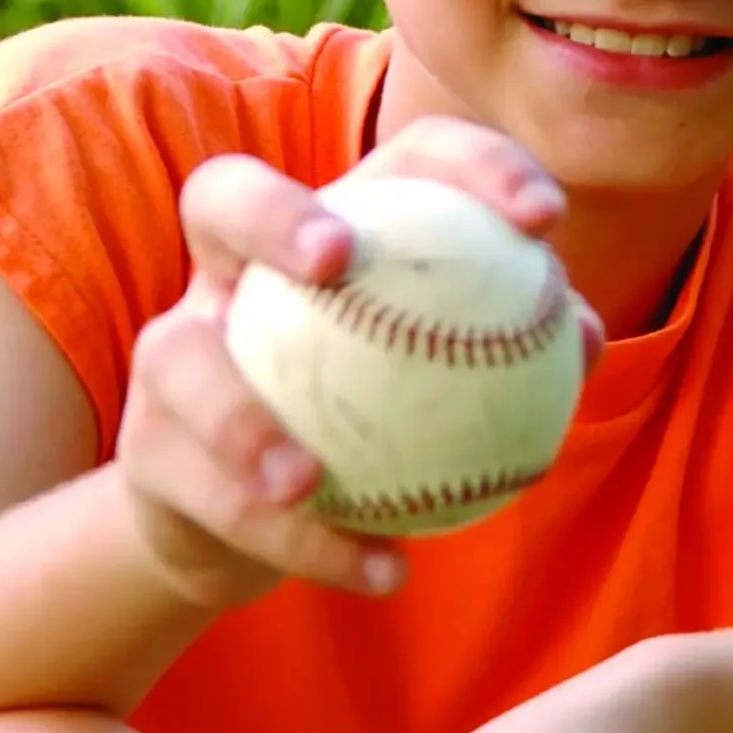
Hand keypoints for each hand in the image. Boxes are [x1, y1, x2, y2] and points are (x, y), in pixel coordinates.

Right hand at [117, 116, 603, 608]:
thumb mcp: (442, 380)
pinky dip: (305, 545)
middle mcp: (230, 273)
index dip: (469, 165)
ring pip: (183, 364)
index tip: (542, 220)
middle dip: (271, 212)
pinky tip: (384, 572)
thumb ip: (508, 350)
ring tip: (305, 479)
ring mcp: (173, 355)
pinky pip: (217, 500)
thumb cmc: (367, 421)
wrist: (240, 522)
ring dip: (242, 422)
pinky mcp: (148, 454)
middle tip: (333, 261)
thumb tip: (584, 338)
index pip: (399, 161)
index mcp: (323, 231)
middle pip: (220, 194)